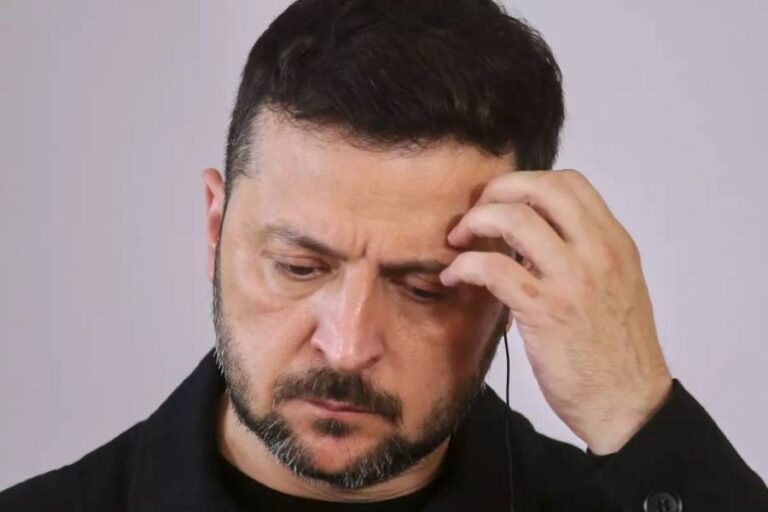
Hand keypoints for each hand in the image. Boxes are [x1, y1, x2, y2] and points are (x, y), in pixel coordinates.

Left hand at [439, 169, 672, 454]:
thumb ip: (582, 255)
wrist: (629, 405)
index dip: (526, 183)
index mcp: (615, 243)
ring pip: (513, 219)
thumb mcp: (614, 287)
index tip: (502, 203)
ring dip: (475, 222)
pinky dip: (464, 265)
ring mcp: (573, 279)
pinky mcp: (546, 310)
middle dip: (496, 191)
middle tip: (475, 215)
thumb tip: (531, 237)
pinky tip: (454, 277)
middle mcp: (598, 252)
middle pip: (540, 187)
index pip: (569, 182)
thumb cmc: (617, 353)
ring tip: (459, 242)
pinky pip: (493, 268)